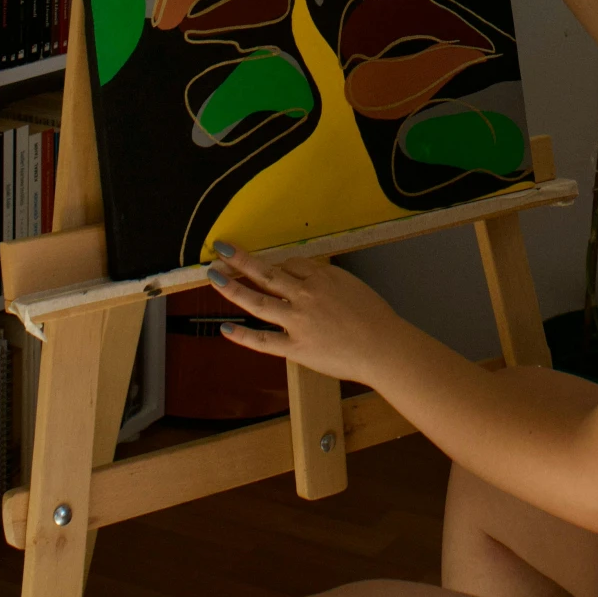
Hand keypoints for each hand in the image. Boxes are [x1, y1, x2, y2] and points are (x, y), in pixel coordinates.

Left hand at [208, 242, 400, 384]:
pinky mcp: (295, 347)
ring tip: (214, 277)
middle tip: (221, 249)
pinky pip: (263, 341)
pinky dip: (243, 335)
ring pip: (258, 301)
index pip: (291, 264)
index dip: (278, 265)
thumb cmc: (375, 318)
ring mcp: (298, 322)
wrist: (384, 347)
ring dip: (233, 288)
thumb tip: (307, 278)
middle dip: (241, 259)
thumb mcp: (352, 286)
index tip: (270, 268)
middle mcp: (306, 295)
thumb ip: (327, 282)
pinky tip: (226, 328)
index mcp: (322, 277)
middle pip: (267, 273)